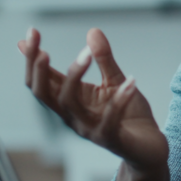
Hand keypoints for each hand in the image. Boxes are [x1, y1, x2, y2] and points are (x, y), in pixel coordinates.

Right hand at [17, 27, 167, 172]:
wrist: (149, 149)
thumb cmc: (128, 116)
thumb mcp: (115, 81)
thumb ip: (103, 59)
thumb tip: (92, 31)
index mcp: (70, 101)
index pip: (41, 80)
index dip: (32, 57)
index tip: (31, 31)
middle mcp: (73, 116)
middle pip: (44, 94)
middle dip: (38, 70)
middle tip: (41, 49)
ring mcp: (89, 129)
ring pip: (70, 104)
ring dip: (75, 76)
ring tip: (87, 54)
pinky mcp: (110, 139)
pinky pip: (109, 120)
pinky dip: (119, 100)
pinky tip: (131, 81)